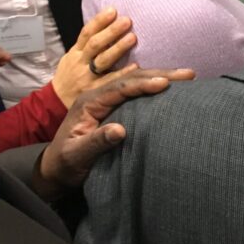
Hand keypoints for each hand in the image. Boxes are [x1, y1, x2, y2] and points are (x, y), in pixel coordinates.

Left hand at [33, 68, 194, 200]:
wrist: (55, 169)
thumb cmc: (65, 164)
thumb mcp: (77, 155)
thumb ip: (96, 142)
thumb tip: (120, 129)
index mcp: (89, 103)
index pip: (120, 88)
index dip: (143, 84)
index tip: (165, 83)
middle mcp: (98, 96)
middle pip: (132, 79)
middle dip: (161, 75)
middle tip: (188, 74)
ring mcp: (107, 101)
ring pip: (136, 83)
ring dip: (161, 78)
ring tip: (187, 77)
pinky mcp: (114, 109)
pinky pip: (136, 93)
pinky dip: (155, 88)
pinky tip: (171, 87)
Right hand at [51, 8, 139, 107]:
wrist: (55, 102)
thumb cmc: (70, 76)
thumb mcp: (73, 58)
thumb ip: (88, 45)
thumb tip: (108, 27)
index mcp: (75, 52)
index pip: (86, 33)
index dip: (99, 21)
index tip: (113, 10)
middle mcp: (80, 63)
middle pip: (95, 45)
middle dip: (111, 32)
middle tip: (127, 21)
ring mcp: (87, 77)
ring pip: (102, 61)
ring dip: (118, 48)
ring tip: (133, 37)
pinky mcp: (94, 92)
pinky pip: (109, 81)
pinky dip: (122, 73)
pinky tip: (136, 66)